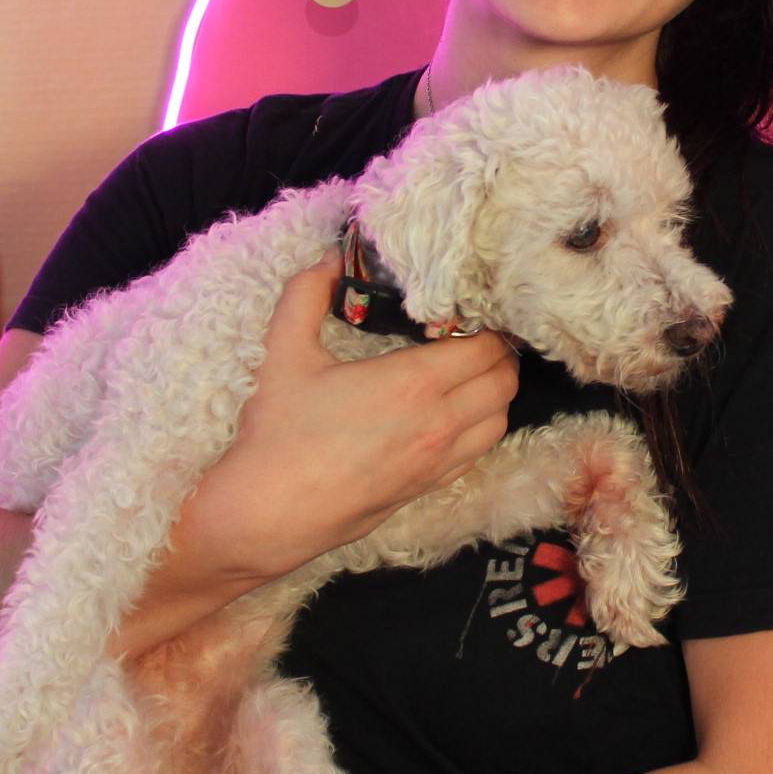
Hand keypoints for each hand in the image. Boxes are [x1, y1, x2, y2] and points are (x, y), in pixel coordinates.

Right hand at [184, 258, 518, 580]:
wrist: (268, 513)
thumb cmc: (278, 433)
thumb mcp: (284, 352)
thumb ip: (306, 294)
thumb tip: (329, 259)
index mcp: (414, 384)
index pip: (486, 347)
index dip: (487, 325)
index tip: (468, 312)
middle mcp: (439, 424)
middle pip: (504, 382)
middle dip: (498, 355)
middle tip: (473, 337)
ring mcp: (438, 462)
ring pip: (499, 421)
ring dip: (495, 393)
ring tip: (469, 374)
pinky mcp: (428, 488)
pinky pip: (477, 453)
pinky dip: (479, 428)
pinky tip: (452, 415)